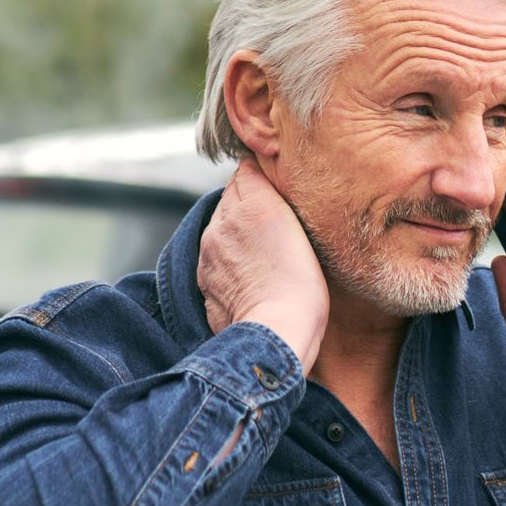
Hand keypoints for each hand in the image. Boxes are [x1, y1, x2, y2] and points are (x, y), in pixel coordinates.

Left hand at [199, 157, 329, 372]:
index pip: (246, 171)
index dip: (262, 177)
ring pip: (220, 226)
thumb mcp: (299, 228)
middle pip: (230, 197)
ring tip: (263, 251)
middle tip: (274, 221)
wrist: (276, 334)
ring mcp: (209, 253)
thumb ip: (271, 194)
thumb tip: (255, 173)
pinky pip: (214, 256)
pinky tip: (250, 272)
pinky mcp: (205, 278)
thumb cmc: (300, 285)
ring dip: (236, 231)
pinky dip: (228, 258)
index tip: (276, 187)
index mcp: (248, 206)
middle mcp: (221, 224)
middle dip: (247, 204)